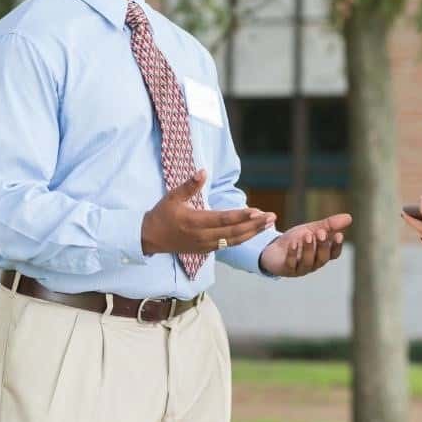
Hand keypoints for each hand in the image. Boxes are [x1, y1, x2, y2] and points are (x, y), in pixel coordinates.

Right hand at [140, 169, 275, 254]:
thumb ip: (189, 186)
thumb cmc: (162, 215)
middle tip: (272, 217)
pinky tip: (255, 231)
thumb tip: (203, 171)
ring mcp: (206, 245)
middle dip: (255, 225)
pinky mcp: (207, 250)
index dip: (241, 216)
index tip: (257, 211)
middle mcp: (203, 236)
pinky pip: (229, 244)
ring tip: (269, 224)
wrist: (150, 238)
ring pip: (234, 240)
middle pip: (234, 232)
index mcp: (195, 222)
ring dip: (253, 232)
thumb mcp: (172, 197)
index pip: (223, 219)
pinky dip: (243, 238)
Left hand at [260, 213, 351, 276]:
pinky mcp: (286, 269)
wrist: (274, 247)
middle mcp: (313, 264)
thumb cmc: (297, 239)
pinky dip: (292, 254)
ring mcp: (300, 268)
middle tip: (321, 233)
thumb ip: (329, 225)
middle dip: (322, 246)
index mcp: (322, 255)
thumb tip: (349, 218)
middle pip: (322, 258)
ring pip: (308, 262)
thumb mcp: (313, 229)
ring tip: (307, 235)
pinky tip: (293, 244)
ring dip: (308, 249)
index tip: (339, 235)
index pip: (334, 254)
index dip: (337, 246)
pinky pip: (291, 264)